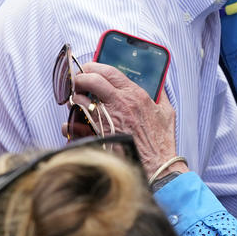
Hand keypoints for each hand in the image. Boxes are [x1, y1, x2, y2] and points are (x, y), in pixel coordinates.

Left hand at [71, 61, 184, 178]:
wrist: (157, 168)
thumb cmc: (161, 143)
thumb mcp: (166, 113)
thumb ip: (159, 95)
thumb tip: (157, 84)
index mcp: (135, 95)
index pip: (109, 71)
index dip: (95, 67)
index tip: (89, 68)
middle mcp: (119, 104)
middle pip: (91, 80)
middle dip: (80, 78)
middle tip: (78, 81)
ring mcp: (106, 121)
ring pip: (79, 100)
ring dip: (75, 100)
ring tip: (76, 103)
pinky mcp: (97, 137)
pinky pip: (74, 125)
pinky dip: (70, 124)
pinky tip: (71, 125)